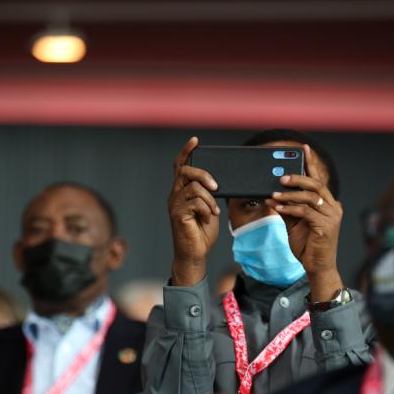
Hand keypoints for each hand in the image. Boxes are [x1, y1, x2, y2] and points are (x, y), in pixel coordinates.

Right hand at [169, 137, 220, 285]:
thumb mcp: (210, 207)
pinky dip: (206, 208)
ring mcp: (175, 204)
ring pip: (193, 186)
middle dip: (204, 175)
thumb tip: (218, 182)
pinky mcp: (177, 214)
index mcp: (182, 191)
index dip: (186, 152)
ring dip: (209, 198)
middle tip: (217, 187)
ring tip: (213, 212)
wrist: (196, 253)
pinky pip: (195, 201)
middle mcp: (175, 194)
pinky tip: (207, 218)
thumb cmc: (202, 232)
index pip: (180, 166)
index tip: (195, 140)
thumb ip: (210, 194)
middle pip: (185, 171)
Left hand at [266, 145, 342, 301]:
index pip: (319, 180)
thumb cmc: (308, 246)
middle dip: (297, 178)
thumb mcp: (295, 223)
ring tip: (274, 193)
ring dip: (290, 194)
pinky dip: (289, 207)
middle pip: (316, 185)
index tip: (303, 149)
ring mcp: (332, 217)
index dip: (311, 163)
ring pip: (310, 197)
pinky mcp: (326, 227)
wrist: (316, 267)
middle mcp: (334, 207)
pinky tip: (277, 206)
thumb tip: (275, 193)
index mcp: (329, 204)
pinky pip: (305, 212)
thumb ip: (290, 207)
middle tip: (280, 176)